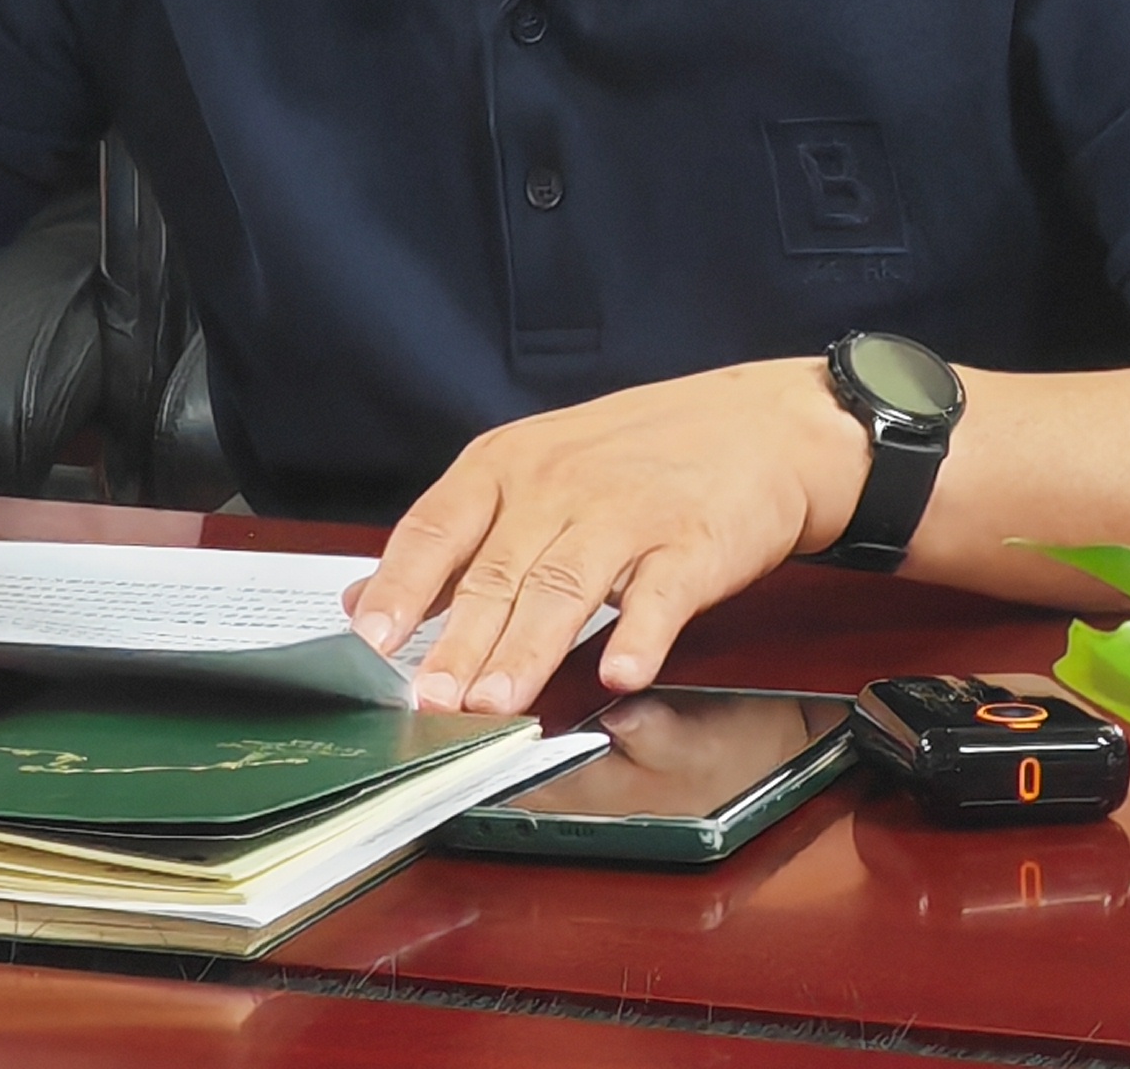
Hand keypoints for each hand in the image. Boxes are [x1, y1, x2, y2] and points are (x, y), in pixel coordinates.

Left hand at [344, 359, 870, 713]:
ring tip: (499, 704)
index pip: (437, 527)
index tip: (370, 640)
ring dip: (529, 650)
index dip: (402, 586)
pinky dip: (640, 633)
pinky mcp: (693, 542)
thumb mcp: (532, 472)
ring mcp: (628, 513)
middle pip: (497, 572)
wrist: (762, 424)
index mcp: (508, 466)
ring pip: (565, 587)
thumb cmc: (637, 455)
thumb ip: (454, 540)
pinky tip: (622, 672)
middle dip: (458, 643)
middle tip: (430, 702)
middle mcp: (560, 485)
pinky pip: (660, 592)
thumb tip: (366, 599)